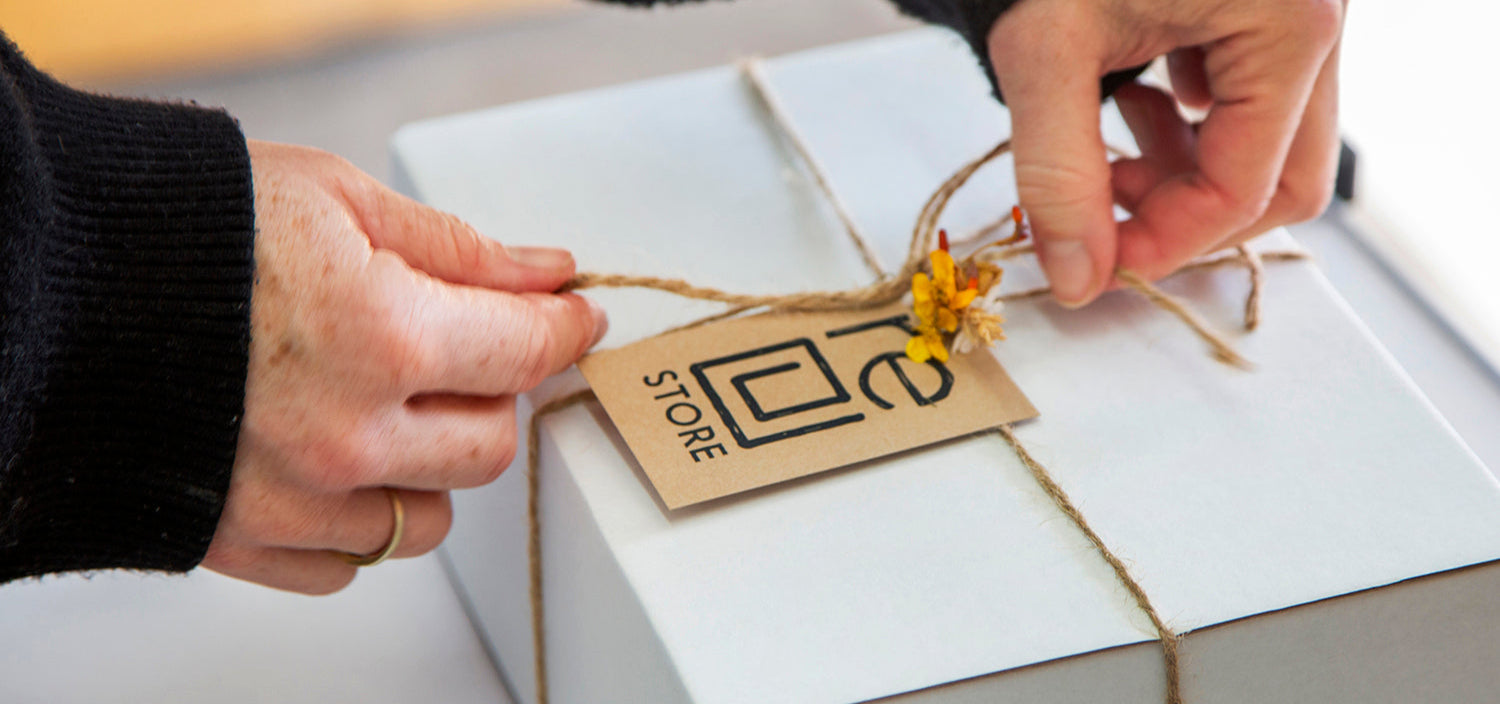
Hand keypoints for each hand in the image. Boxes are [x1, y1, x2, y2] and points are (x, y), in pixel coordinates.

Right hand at [201, 141, 605, 593]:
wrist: (48, 284)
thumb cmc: (183, 229)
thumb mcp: (338, 198)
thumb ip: (458, 250)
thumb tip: (546, 274)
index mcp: (385, 336)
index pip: (525, 351)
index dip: (563, 329)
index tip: (573, 318)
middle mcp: (348, 434)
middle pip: (489, 448)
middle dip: (496, 396)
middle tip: (470, 354)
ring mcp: (295, 498)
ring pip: (428, 520)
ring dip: (430, 468)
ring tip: (387, 409)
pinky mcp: (241, 539)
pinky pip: (346, 564)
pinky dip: (358, 520)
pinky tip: (332, 461)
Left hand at [988, 0, 1344, 305]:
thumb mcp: (1046, 53)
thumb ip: (1059, 173)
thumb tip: (1077, 277)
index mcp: (1288, 25)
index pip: (1247, 189)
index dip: (1166, 242)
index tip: (1097, 261)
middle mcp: (1315, 21)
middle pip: (1286, 178)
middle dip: (1190, 214)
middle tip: (1109, 218)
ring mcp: (1297, 17)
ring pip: (1272, 144)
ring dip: (1189, 172)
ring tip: (1110, 156)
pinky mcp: (1266, 12)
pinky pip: (1252, 99)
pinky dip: (1192, 127)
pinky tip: (1132, 108)